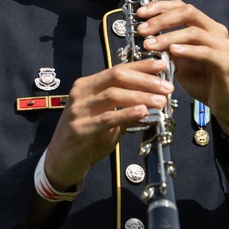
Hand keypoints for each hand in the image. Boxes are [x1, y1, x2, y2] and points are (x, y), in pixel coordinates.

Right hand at [44, 58, 171, 189]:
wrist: (61, 163)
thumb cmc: (87, 138)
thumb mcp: (107, 119)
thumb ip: (125, 108)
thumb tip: (154, 98)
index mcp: (87, 85)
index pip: (117, 69)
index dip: (141, 66)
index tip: (162, 64)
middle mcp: (81, 93)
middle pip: (117, 77)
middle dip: (145, 80)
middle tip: (167, 86)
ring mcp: (78, 110)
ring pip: (113, 95)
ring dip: (140, 96)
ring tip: (160, 100)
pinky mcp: (80, 129)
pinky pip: (107, 118)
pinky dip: (126, 113)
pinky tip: (142, 111)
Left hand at [135, 0, 228, 138]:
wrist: (226, 105)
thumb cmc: (204, 82)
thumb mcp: (180, 63)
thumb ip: (169, 49)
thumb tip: (148, 38)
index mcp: (205, 27)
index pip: (182, 7)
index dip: (160, 7)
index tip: (141, 13)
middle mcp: (216, 31)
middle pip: (188, 12)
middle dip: (162, 19)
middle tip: (142, 30)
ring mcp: (223, 45)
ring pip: (194, 32)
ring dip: (168, 37)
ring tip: (150, 44)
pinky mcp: (227, 62)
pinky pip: (206, 52)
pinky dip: (188, 50)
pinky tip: (173, 52)